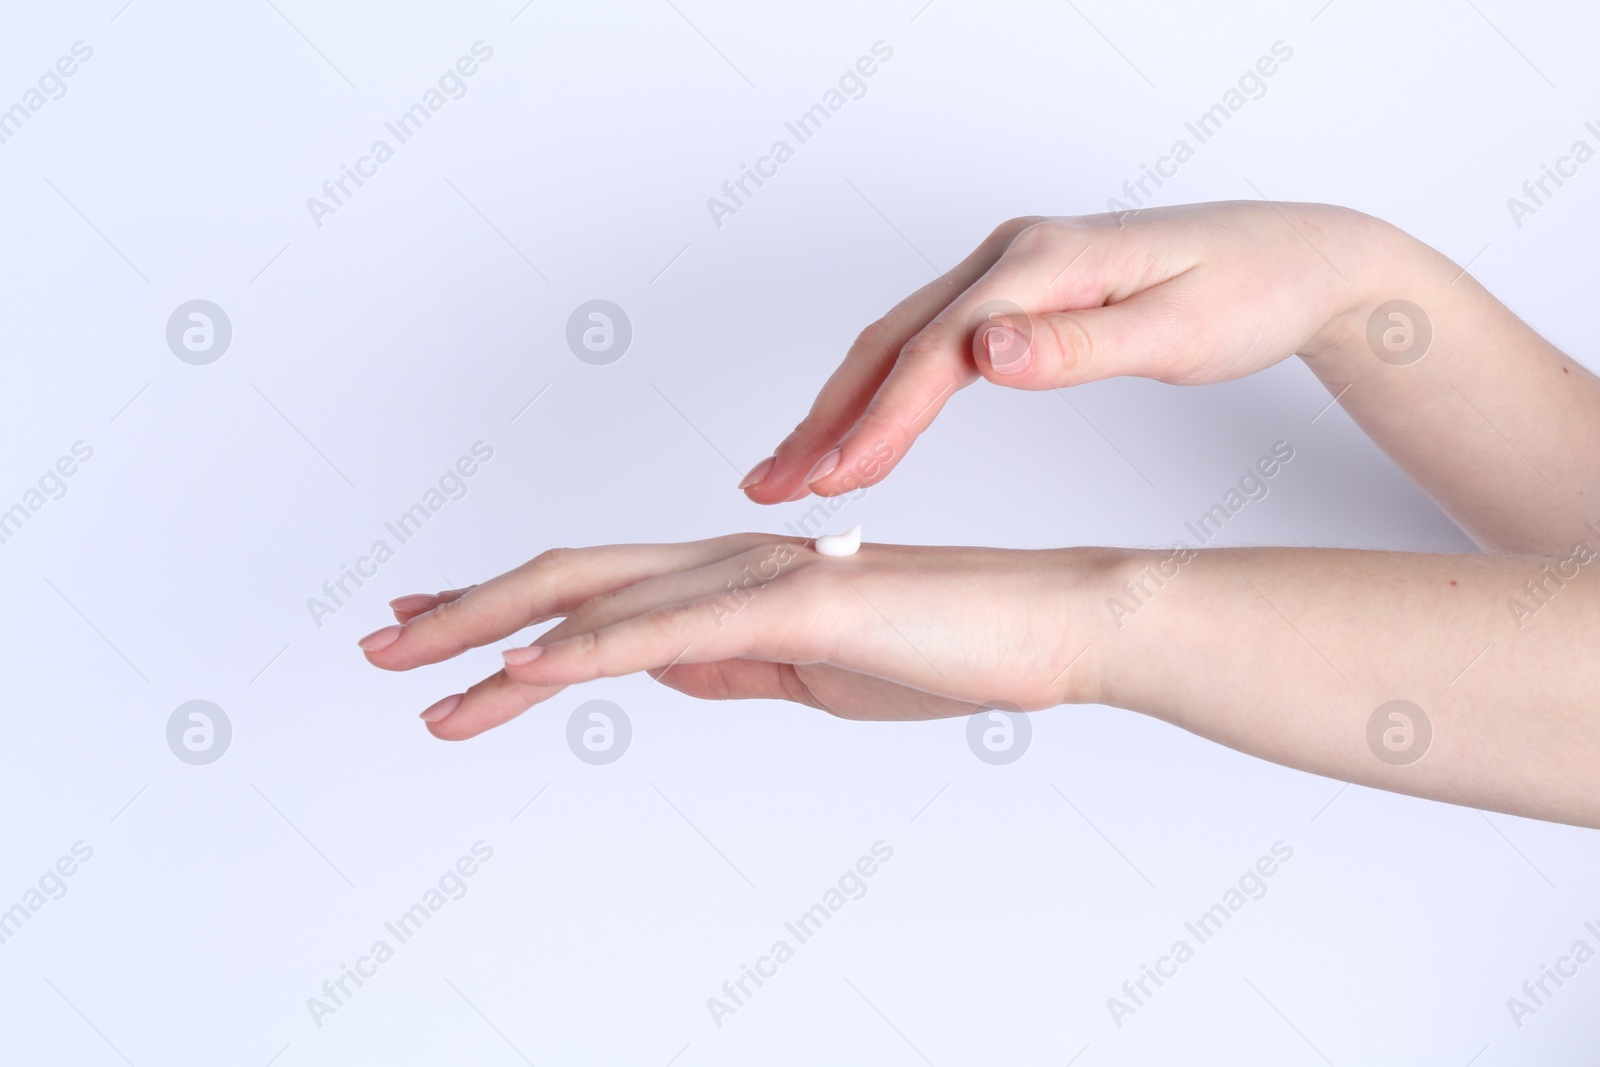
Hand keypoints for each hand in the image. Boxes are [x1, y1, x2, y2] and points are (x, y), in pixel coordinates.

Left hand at [358, 534, 1100, 740]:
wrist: (1045, 623)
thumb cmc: (944, 644)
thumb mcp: (809, 673)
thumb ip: (731, 666)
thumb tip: (658, 671)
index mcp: (731, 578)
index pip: (593, 589)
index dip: (503, 606)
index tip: (434, 627)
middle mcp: (728, 560)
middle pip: (568, 578)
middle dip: (463, 609)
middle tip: (379, 640)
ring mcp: (758, 577)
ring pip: (598, 599)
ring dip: (494, 632)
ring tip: (413, 669)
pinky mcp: (799, 606)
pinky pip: (673, 631)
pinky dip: (591, 648)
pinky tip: (526, 669)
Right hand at [739, 200, 1390, 501]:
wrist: (1295, 256)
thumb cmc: (1249, 293)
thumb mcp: (1178, 332)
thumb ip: (1078, 347)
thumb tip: (985, 354)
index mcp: (1045, 262)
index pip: (938, 351)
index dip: (881, 420)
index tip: (834, 479)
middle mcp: (1011, 256)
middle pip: (891, 341)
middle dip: (825, 418)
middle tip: (769, 485)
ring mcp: (1007, 268)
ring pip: (896, 341)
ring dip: (839, 406)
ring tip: (791, 469)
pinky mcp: (1013, 289)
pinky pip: (925, 340)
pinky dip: (880, 389)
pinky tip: (857, 428)